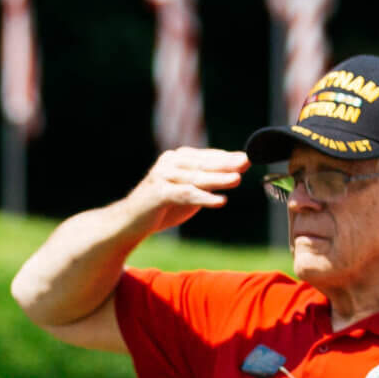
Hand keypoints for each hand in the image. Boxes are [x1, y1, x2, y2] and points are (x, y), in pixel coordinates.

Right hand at [124, 147, 246, 234]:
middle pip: (203, 163)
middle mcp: (169, 163)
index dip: (227, 156)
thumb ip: (207, 183)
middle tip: (246, 162)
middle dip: (226, 163)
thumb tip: (236, 175)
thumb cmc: (162, 206)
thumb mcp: (188, 192)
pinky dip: (203, 198)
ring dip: (218, 179)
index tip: (248, 157)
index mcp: (177, 159)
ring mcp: (162, 177)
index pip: (206, 156)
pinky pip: (185, 195)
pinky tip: (220, 201)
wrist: (130, 221)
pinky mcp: (158, 194)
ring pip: (195, 178)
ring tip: (237, 180)